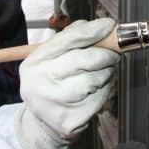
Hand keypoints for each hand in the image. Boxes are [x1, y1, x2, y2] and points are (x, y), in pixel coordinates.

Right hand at [16, 18, 119, 148]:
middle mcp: (41, 82)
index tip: (109, 26)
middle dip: (105, 54)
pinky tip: (96, 90)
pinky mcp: (72, 119)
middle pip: (84, 60)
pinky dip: (104, 91)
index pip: (68, 40)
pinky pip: (100, 98)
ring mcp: (56, 103)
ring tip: (101, 74)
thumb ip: (71, 39)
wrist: (43, 122)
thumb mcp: (50, 58)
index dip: (92, 31)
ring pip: (95, 79)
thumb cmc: (52, 83)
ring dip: (105, 73)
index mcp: (35, 62)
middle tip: (113, 54)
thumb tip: (99, 27)